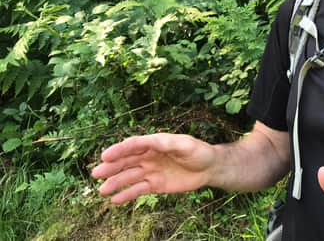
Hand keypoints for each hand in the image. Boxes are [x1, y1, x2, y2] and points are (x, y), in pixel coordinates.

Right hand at [91, 133, 216, 203]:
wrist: (209, 168)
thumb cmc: (199, 152)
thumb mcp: (186, 144)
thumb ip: (169, 143)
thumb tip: (153, 141)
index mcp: (154, 143)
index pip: (133, 145)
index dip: (119, 150)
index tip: (105, 156)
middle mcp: (149, 156)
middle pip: (127, 161)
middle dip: (112, 167)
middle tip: (96, 173)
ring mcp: (150, 171)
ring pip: (129, 176)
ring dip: (115, 182)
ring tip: (103, 189)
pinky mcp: (155, 185)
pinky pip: (138, 190)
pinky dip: (127, 194)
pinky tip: (115, 199)